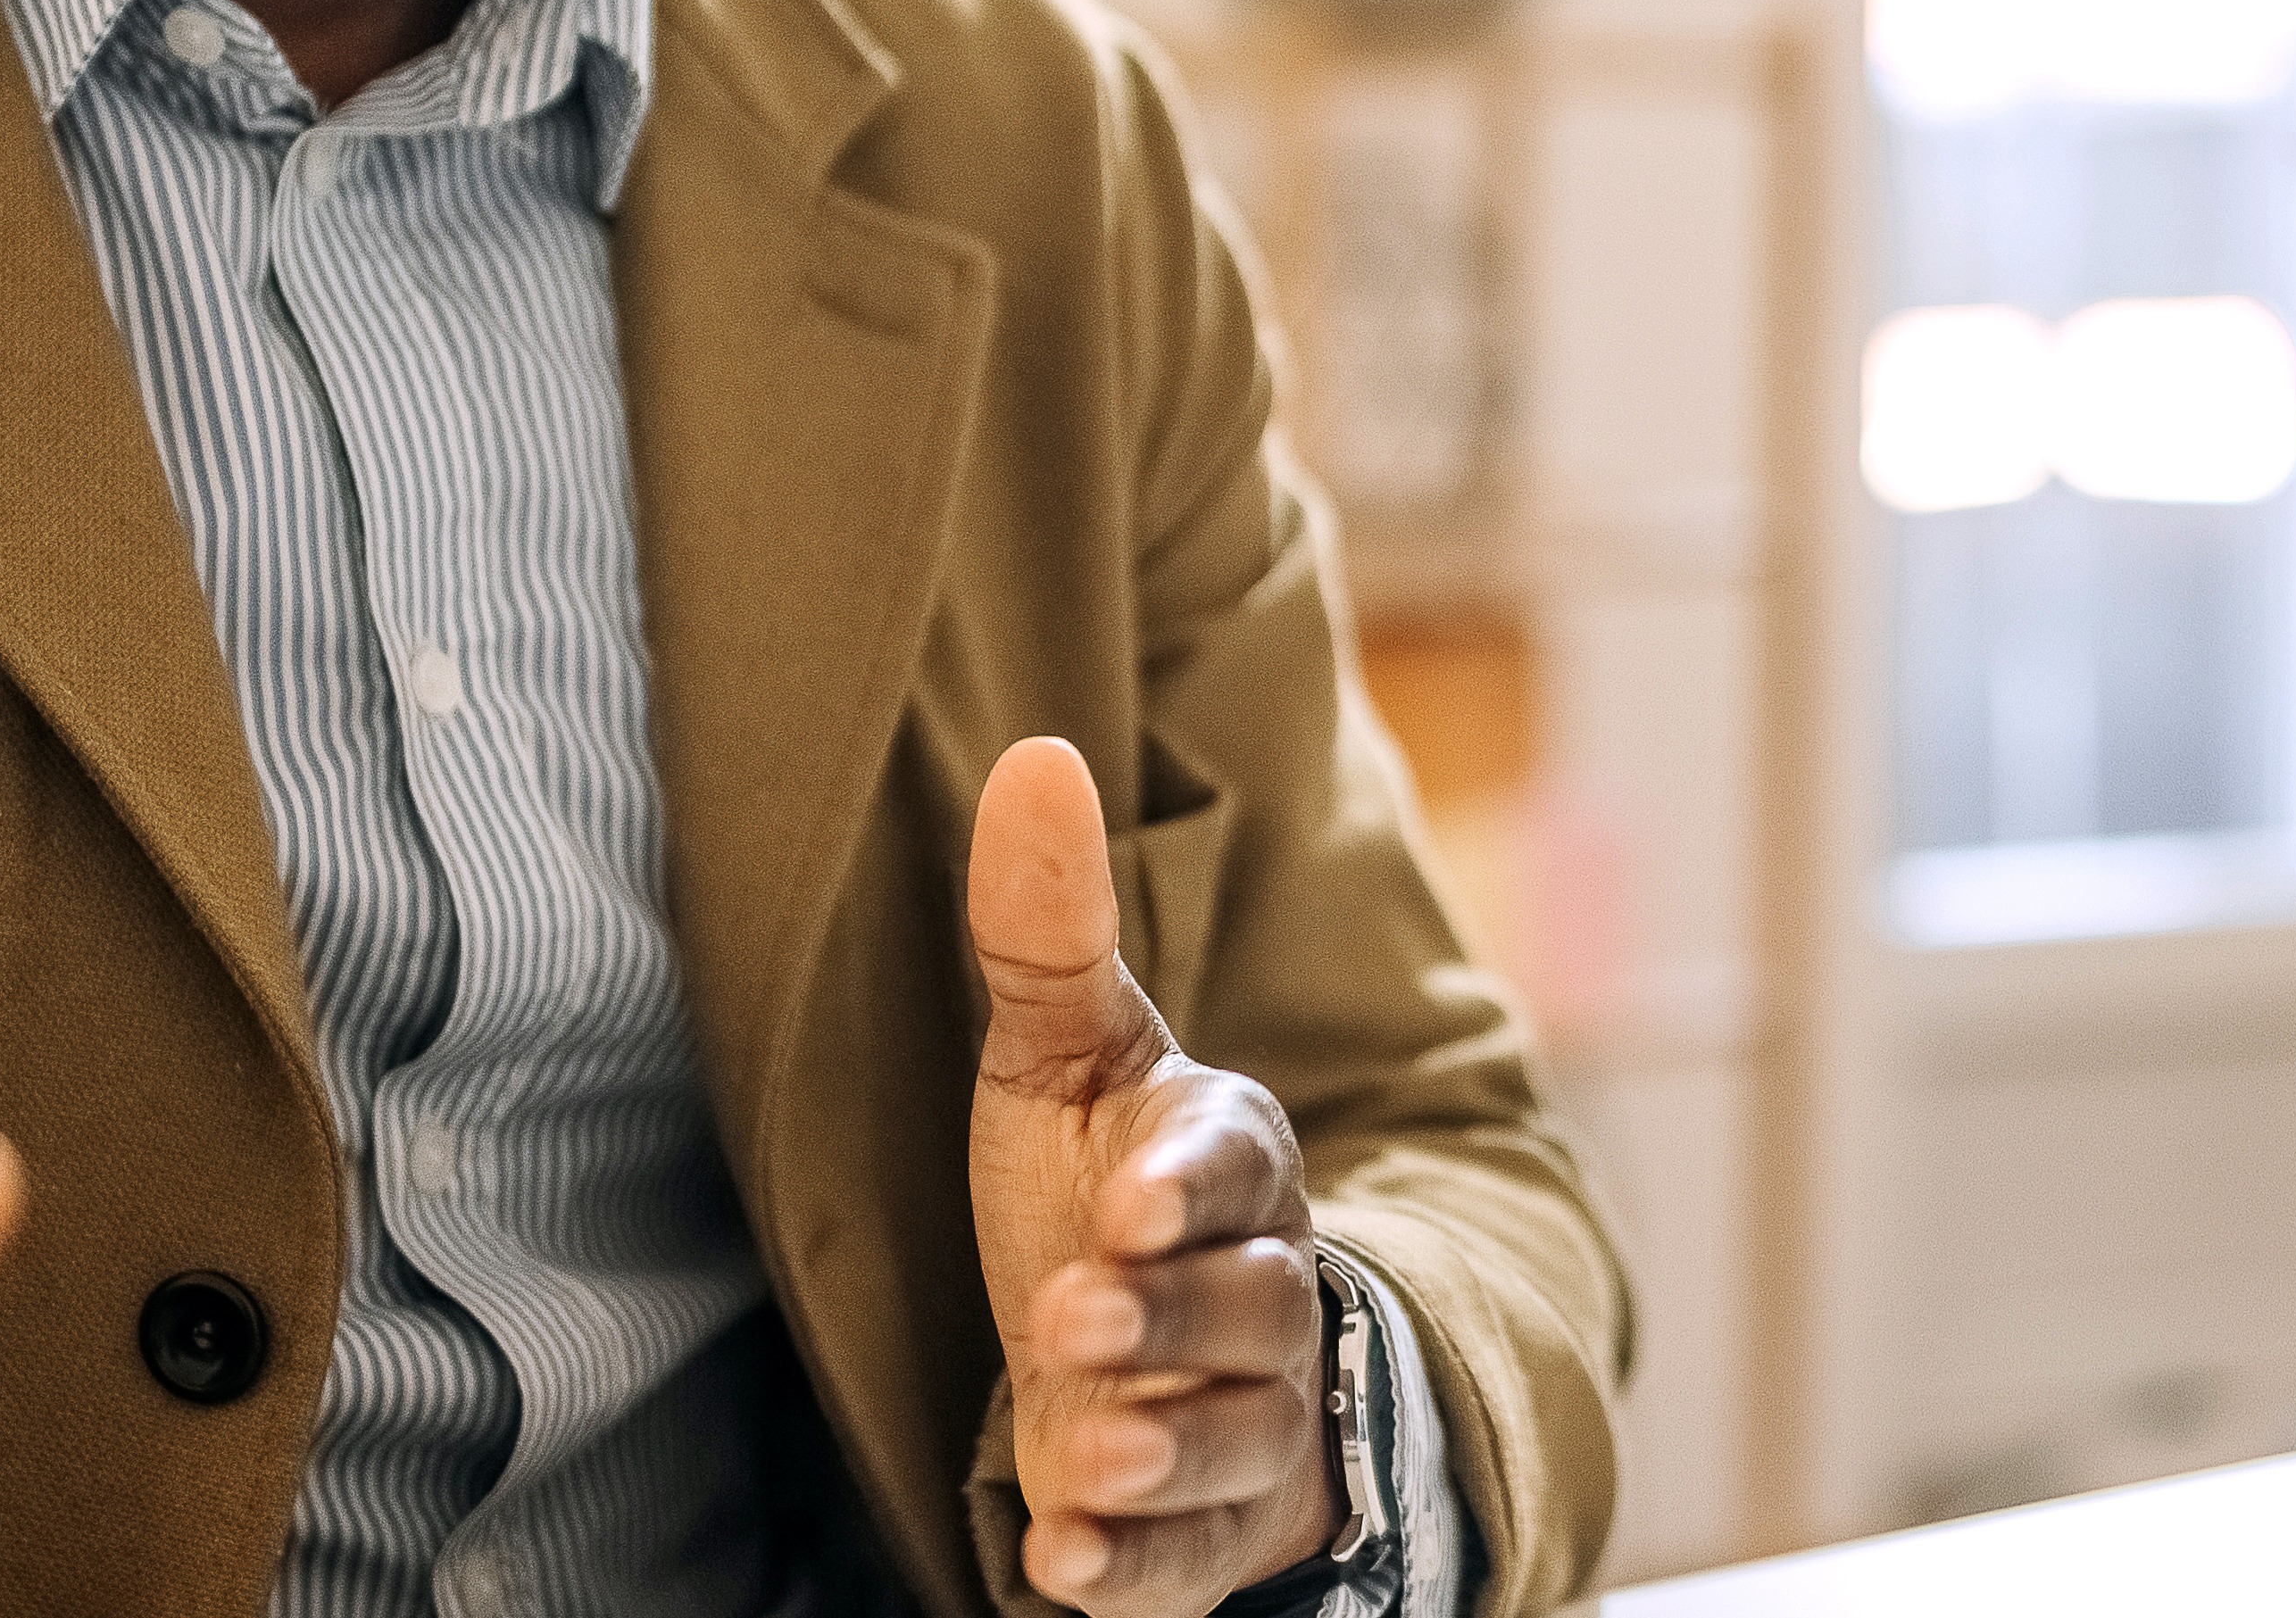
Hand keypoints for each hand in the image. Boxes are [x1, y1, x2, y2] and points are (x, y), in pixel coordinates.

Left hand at [966, 737, 1337, 1617]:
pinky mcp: (1204, 1527)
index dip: (1189, 1186)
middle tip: (1072, 1318)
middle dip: (1168, 1320)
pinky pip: (1188, 1557)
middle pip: (1248, 1307)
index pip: (1237, 1164)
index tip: (1126, 1203)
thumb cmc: (1094, 1183)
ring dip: (1161, 1445)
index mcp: (1230, 1163)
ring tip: (1076, 1446)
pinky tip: (1058, 1561)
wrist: (1130, 1351)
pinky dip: (1132, 1564)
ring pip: (1235, 1436)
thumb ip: (1044, 929)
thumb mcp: (1059, 1058)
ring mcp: (1243, 1417)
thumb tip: (1035, 757)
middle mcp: (1260, 1292)